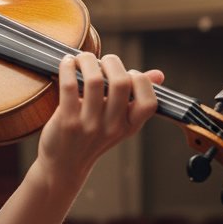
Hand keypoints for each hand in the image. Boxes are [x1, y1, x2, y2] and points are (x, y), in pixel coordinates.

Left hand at [36, 52, 163, 182]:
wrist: (63, 165)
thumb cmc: (91, 138)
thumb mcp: (118, 122)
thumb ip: (135, 97)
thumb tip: (159, 74)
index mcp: (130, 126)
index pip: (149, 100)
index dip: (140, 79)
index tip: (126, 73)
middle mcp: (113, 127)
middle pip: (121, 83)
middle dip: (112, 61)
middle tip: (101, 60)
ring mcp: (90, 125)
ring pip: (94, 81)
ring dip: (87, 60)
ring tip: (81, 58)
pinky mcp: (67, 122)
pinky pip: (69, 86)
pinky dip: (67, 68)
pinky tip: (66, 62)